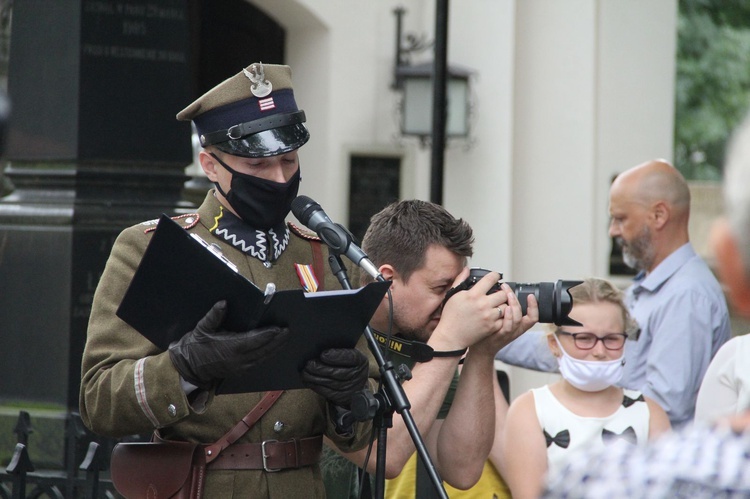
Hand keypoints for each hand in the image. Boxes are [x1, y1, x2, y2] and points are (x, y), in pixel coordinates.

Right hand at [168, 300, 290, 389]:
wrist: (189, 368)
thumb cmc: (195, 346)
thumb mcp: (202, 329)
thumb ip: (214, 316)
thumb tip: (223, 303)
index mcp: (230, 347)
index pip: (255, 340)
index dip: (268, 334)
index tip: (279, 328)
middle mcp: (239, 359)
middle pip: (263, 350)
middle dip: (277, 341)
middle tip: (288, 331)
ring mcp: (240, 367)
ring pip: (263, 357)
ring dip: (275, 348)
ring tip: (285, 339)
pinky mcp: (240, 371)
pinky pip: (258, 362)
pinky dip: (267, 355)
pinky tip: (273, 349)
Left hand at [300, 348, 368, 407]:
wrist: (355, 384)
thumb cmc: (347, 364)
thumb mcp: (348, 355)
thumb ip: (338, 352)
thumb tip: (320, 351)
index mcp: (360, 361)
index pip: (350, 358)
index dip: (337, 356)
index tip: (323, 354)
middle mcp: (358, 376)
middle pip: (338, 372)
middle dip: (321, 368)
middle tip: (309, 364)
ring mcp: (351, 388)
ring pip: (331, 383)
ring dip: (315, 378)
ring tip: (305, 372)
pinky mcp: (342, 398)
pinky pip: (327, 393)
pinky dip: (316, 387)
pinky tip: (308, 381)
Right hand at [432, 270, 510, 350]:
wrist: (451, 336)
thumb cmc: (451, 316)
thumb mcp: (453, 295)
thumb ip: (460, 280)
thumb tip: (467, 269)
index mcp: (473, 295)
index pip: (491, 279)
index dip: (495, 276)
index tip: (496, 277)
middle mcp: (483, 304)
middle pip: (503, 293)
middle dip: (501, 292)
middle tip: (498, 293)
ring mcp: (489, 316)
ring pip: (505, 306)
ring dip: (502, 304)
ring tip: (496, 305)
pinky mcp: (492, 327)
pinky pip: (504, 318)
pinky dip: (501, 317)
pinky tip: (494, 315)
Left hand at [478, 284, 539, 352]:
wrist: (480, 349)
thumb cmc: (489, 333)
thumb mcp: (501, 321)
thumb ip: (504, 308)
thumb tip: (501, 291)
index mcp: (518, 326)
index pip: (533, 317)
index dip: (535, 307)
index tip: (531, 295)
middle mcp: (515, 330)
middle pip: (525, 315)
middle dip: (518, 300)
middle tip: (509, 289)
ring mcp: (508, 333)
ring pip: (517, 320)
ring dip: (514, 305)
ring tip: (508, 295)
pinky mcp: (499, 335)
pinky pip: (507, 327)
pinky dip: (508, 317)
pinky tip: (505, 308)